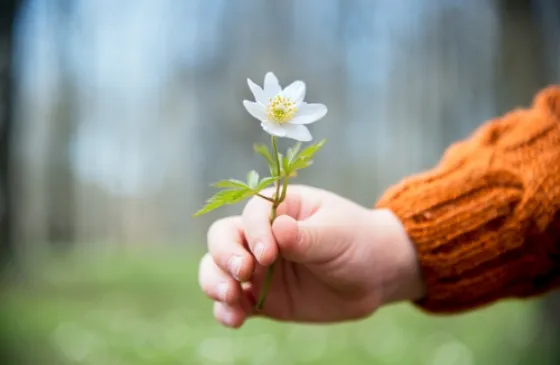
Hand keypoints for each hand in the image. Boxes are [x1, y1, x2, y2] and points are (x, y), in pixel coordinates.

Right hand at [198, 185, 424, 327]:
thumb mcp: (337, 235)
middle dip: (224, 255)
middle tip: (241, 273)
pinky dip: (227, 310)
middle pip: (223, 238)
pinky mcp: (262, 298)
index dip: (254, 233)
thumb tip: (278, 229)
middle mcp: (262, 236)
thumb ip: (305, 236)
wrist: (376, 277)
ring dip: (215, 283)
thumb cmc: (358, 242)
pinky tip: (235, 319)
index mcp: (279, 209)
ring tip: (231, 299)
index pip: (251, 215)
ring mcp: (259, 269)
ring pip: (218, 270)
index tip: (269, 255)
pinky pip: (235, 304)